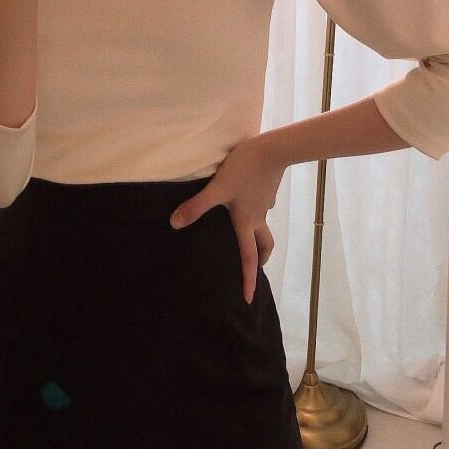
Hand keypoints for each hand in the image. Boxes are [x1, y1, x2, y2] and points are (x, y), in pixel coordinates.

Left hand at [169, 136, 286, 303]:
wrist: (273, 149)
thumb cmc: (245, 169)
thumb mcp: (217, 188)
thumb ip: (196, 206)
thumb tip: (175, 224)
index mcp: (246, 222)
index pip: (248, 257)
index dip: (248, 280)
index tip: (247, 299)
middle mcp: (258, 217)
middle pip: (264, 245)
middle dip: (260, 259)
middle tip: (256, 268)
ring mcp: (265, 203)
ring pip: (263, 225)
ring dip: (259, 236)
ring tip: (249, 236)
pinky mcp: (267, 189)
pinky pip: (262, 205)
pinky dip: (257, 210)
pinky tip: (248, 199)